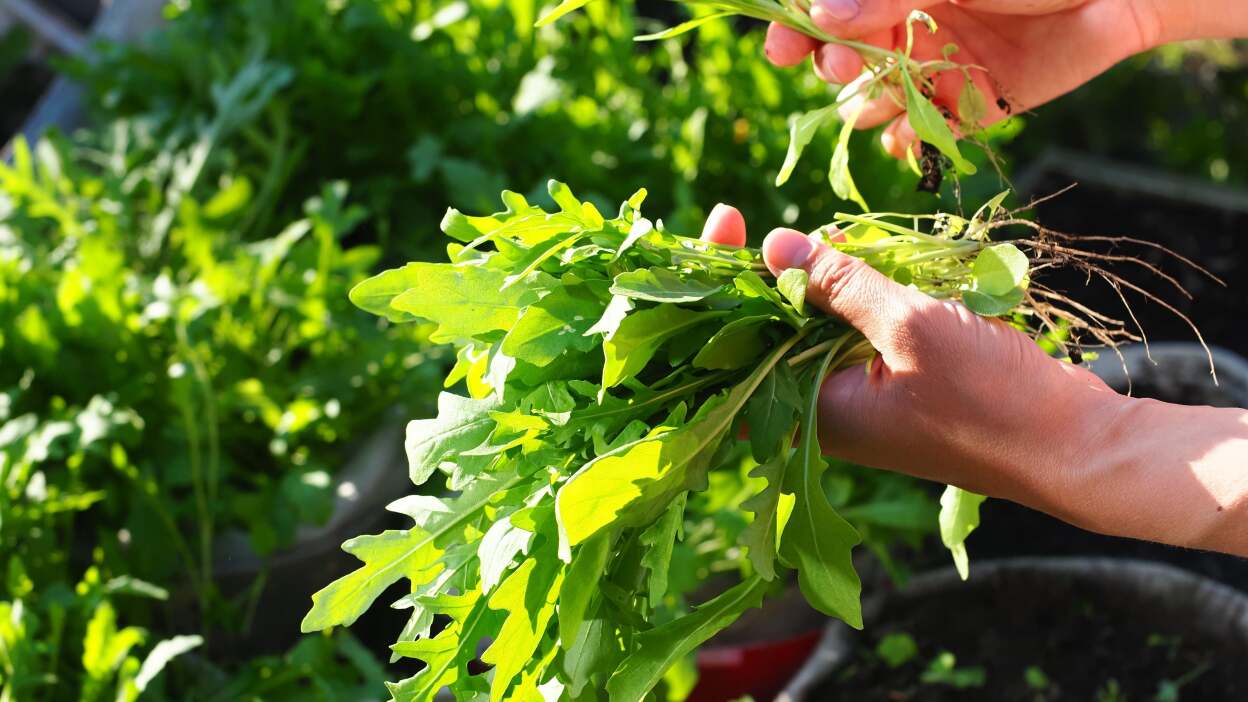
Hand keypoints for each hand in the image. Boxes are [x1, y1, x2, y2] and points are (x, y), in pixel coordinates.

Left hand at [701, 203, 1114, 507]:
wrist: (1073, 447)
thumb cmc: (988, 398)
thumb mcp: (908, 326)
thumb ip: (840, 285)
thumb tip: (775, 245)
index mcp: (808, 411)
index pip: (734, 342)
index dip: (721, 280)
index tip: (728, 221)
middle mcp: (824, 408)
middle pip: (772, 330)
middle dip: (774, 272)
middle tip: (778, 224)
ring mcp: (862, 398)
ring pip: (818, 326)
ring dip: (825, 278)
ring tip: (835, 237)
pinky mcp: (896, 384)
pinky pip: (860, 331)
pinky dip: (863, 294)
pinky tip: (871, 256)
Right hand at [764, 0, 1165, 158]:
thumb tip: (821, 16)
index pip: (826, 13)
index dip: (796, 31)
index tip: (780, 47)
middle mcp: (906, 29)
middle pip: (840, 60)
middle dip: (832, 67)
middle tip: (844, 66)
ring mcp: (934, 70)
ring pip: (872, 103)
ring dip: (866, 107)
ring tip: (880, 98)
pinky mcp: (968, 108)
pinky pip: (917, 136)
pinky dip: (907, 142)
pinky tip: (910, 135)